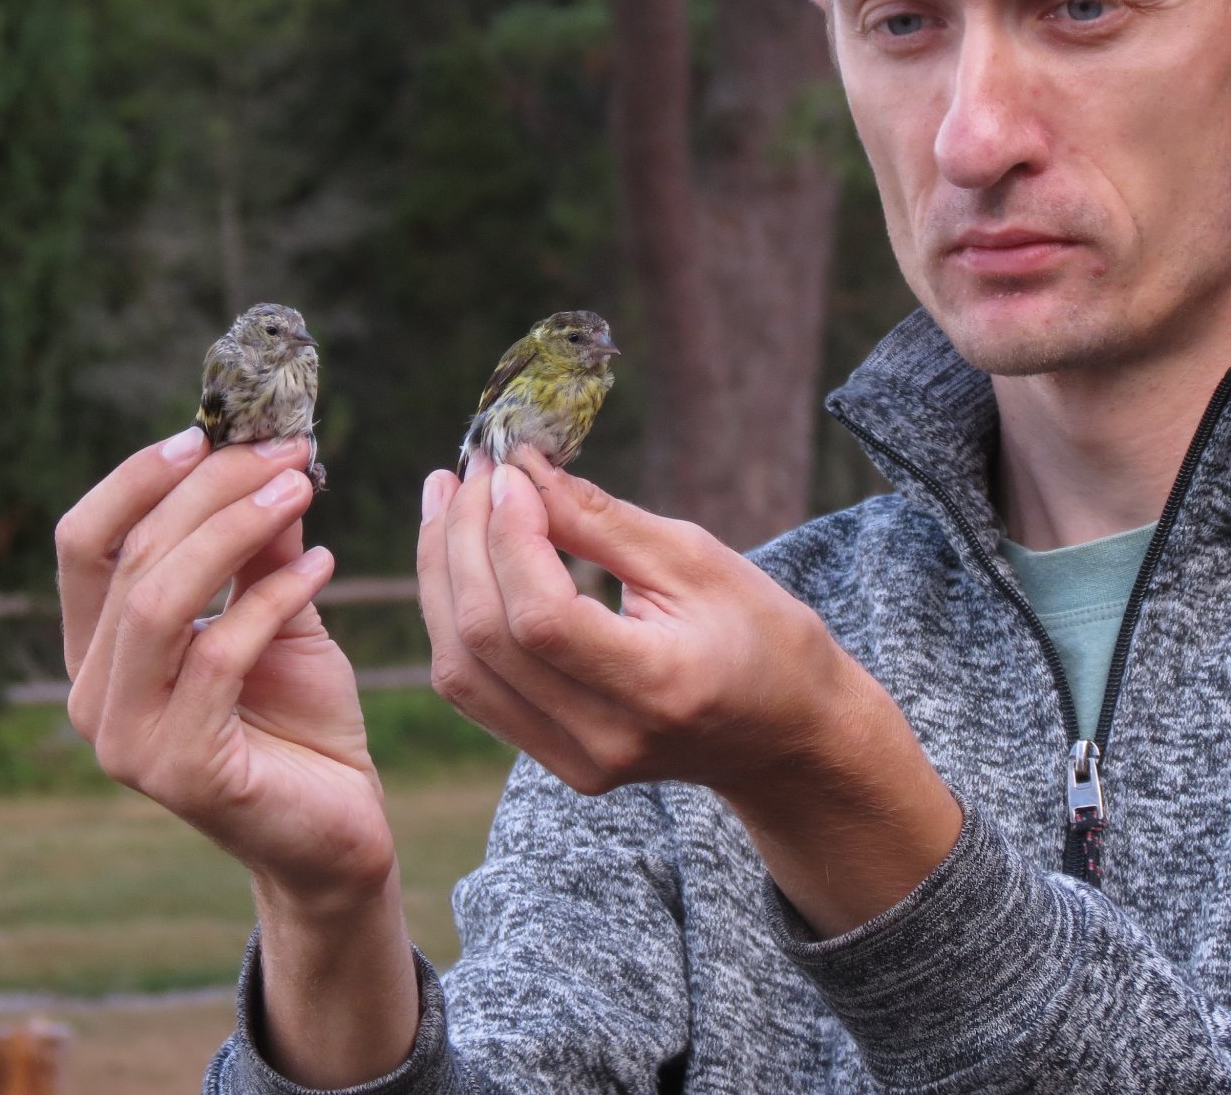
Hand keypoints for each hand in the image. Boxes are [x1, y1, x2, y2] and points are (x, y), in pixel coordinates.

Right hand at [56, 429, 392, 908]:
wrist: (337, 830)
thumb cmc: (301, 721)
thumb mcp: (281, 615)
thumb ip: (261, 550)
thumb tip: (268, 456)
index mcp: (99, 652)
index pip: (84, 543)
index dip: (138, 478)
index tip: (208, 432)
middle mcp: (92, 696)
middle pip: (132, 558)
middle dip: (212, 490)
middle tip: (289, 453)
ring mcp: (127, 740)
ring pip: (158, 601)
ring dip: (235, 531)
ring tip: (302, 490)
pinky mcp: (181, 769)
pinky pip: (218, 657)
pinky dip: (274, 599)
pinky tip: (327, 564)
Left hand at [418, 451, 960, 933]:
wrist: (789, 736)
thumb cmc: (764, 636)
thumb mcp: (699, 561)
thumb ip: (603, 521)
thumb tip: (521, 469)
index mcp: (658, 689)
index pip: (542, 619)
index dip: (508, 536)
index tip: (507, 470)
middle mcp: (605, 740)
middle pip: (485, 642)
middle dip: (461, 541)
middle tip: (469, 468)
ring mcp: (575, 762)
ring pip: (461, 670)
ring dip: (441, 575)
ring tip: (446, 498)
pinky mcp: (556, 762)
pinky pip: (475, 688)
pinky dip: (457, 615)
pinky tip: (459, 555)